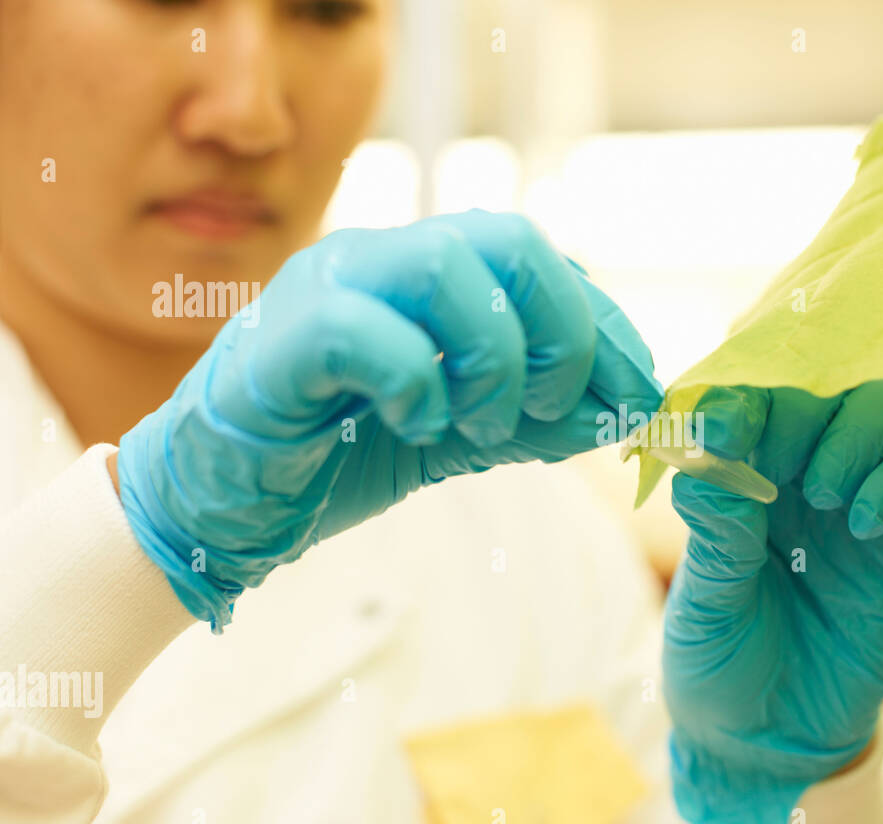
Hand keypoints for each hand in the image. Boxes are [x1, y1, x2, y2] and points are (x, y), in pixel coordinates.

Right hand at [117, 211, 661, 629]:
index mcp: (425, 274)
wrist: (221, 503)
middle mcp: (380, 261)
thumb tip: (623, 415)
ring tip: (484, 423)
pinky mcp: (279, 342)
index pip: (541, 262)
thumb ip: (533, 418)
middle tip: (555, 407)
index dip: (605, 326)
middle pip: (509, 239)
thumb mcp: (458, 432)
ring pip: (443, 265)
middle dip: (564, 330)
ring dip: (495, 357)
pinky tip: (420, 424)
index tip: (639, 396)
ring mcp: (325, 288)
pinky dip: (416, 382)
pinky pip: (363, 330)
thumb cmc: (334, 454)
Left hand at [662, 378, 882, 823]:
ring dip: (859, 431)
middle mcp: (800, 468)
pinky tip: (865, 523)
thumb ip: (715, 524)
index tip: (733, 422)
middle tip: (788, 468)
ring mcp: (860, 495)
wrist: (773, 744)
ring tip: (827, 497)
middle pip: (830, 377)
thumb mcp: (703, 600)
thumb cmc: (720, 663)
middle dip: (808, 407)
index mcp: (739, 470)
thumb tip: (717, 437)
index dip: (747, 388)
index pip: (754, 388)